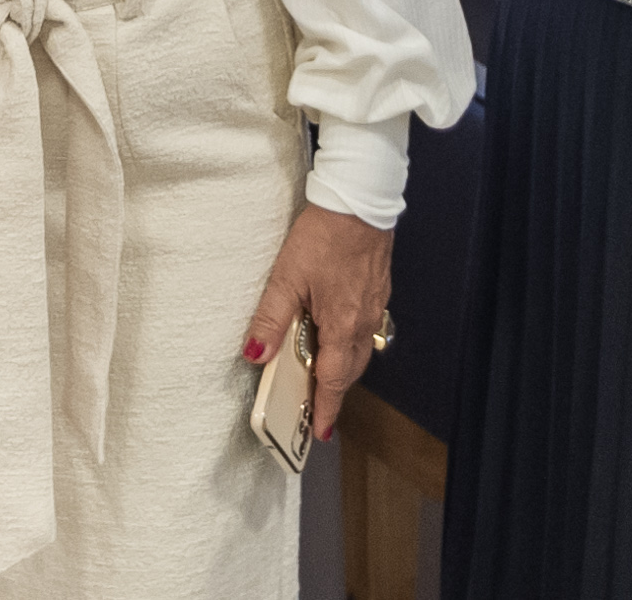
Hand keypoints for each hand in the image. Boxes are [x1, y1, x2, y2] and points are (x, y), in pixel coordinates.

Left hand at [240, 205, 394, 443]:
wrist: (360, 200)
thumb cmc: (326, 235)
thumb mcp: (286, 278)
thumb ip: (270, 320)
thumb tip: (254, 355)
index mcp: (342, 326)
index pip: (333, 381)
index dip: (325, 409)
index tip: (319, 431)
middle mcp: (363, 322)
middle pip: (349, 371)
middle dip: (333, 392)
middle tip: (315, 409)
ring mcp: (373, 306)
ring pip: (359, 351)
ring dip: (342, 368)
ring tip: (321, 376)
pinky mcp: (376, 290)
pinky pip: (364, 329)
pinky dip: (350, 343)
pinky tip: (336, 332)